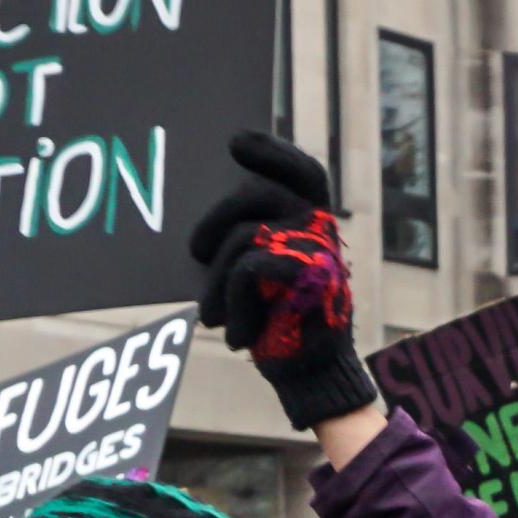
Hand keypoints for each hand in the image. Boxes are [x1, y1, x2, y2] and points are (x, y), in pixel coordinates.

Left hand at [189, 131, 377, 431]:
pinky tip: (238, 335)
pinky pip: (248, 268)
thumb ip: (252, 233)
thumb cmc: (278, 320)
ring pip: (244, 237)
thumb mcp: (267, 268)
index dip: (272, 151)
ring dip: (217, 281)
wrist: (309, 374)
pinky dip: (232, 305)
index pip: (302, 172)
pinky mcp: (312, 277)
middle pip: (255, 193)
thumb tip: (209, 219)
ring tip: (213, 316)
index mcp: (315, 222)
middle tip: (194, 251)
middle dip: (214, 220)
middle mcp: (323, 229)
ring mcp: (320, 251)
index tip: (234, 143)